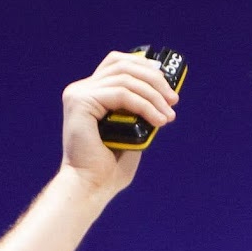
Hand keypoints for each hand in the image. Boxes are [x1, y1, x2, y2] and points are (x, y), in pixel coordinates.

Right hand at [59, 50, 179, 195]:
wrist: (91, 188)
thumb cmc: (109, 168)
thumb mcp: (132, 131)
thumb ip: (140, 109)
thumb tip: (165, 93)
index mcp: (89, 93)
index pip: (117, 62)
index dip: (144, 65)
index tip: (166, 83)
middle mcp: (81, 90)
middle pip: (123, 65)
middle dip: (154, 79)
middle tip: (173, 100)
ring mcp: (78, 94)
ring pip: (126, 79)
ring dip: (153, 96)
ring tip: (168, 116)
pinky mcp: (81, 102)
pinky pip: (121, 94)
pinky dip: (144, 105)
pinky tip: (158, 121)